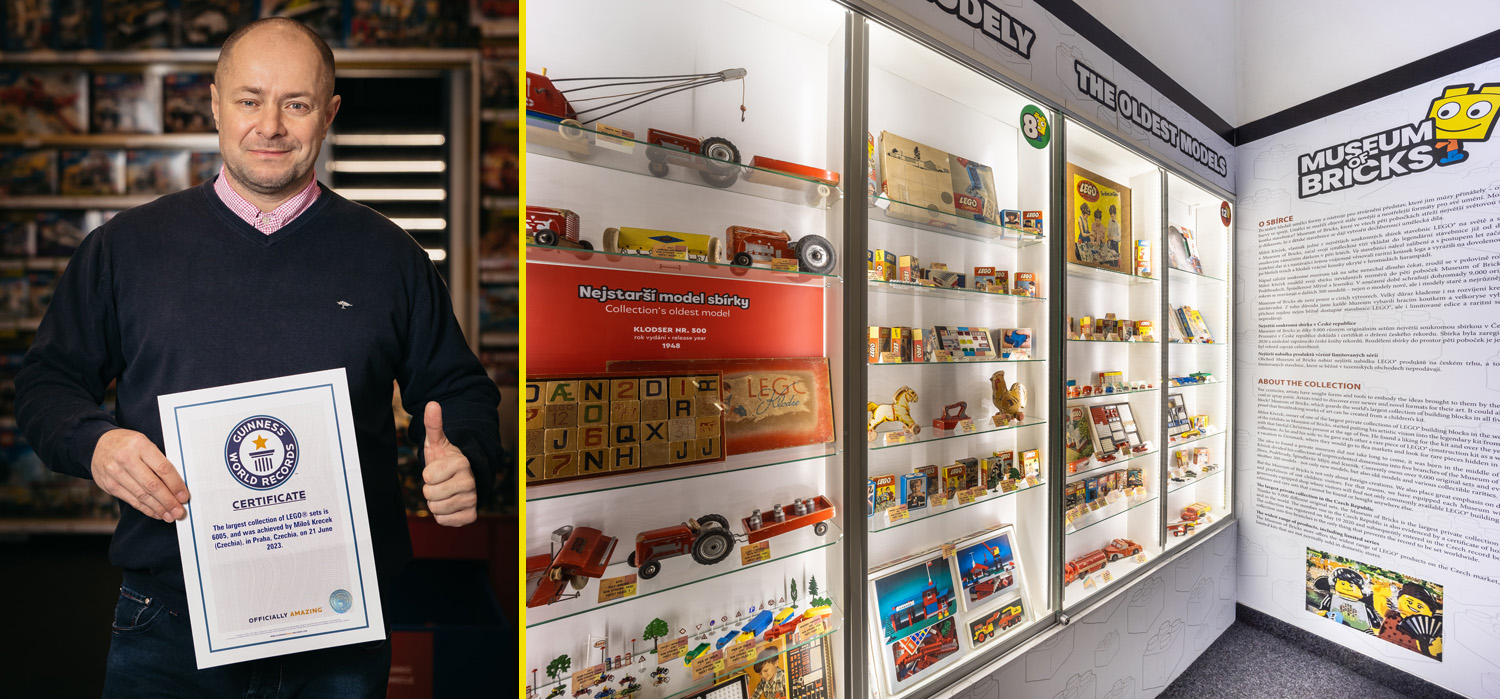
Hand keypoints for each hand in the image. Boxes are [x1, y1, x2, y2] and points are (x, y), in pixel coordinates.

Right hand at [92, 428, 189, 521]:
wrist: (98, 444)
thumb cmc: (128, 444)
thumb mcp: (144, 443)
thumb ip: (158, 460)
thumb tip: (177, 485)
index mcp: (140, 445)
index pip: (163, 469)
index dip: (176, 485)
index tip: (184, 496)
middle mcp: (126, 458)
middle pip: (152, 485)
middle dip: (168, 501)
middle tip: (179, 512)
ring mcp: (115, 473)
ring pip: (141, 495)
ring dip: (158, 508)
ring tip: (170, 516)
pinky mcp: (109, 485)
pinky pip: (131, 500)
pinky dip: (145, 508)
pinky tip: (155, 513)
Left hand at [421, 402, 476, 525]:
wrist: (462, 479)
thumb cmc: (446, 460)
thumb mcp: (437, 443)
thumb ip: (434, 425)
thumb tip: (432, 404)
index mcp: (461, 463)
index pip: (428, 477)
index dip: (427, 474)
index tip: (437, 469)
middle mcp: (470, 481)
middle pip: (430, 494)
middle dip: (429, 489)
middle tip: (439, 482)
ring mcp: (472, 499)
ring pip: (436, 509)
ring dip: (435, 502)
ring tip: (444, 492)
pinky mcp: (471, 515)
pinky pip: (444, 521)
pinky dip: (442, 515)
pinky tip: (449, 504)